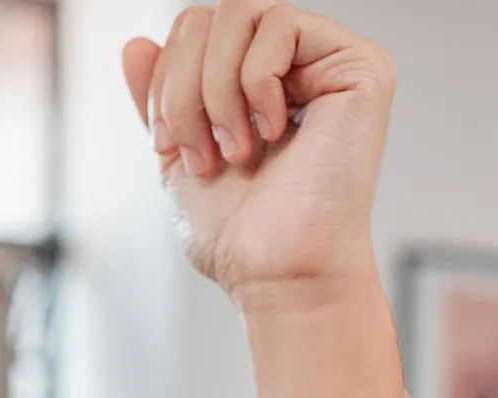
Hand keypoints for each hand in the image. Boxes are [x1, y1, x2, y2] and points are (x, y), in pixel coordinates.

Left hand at [122, 2, 394, 298]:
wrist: (279, 272)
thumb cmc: (240, 233)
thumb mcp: (178, 154)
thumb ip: (161, 95)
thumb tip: (135, 42)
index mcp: (258, 82)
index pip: (193, 30)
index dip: (165, 80)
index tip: (168, 145)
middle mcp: (298, 65)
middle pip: (210, 16)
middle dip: (185, 88)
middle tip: (203, 154)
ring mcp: (331, 62)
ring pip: (240, 11)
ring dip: (216, 89)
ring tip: (236, 150)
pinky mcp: (362, 68)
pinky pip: (281, 24)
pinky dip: (256, 81)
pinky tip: (273, 132)